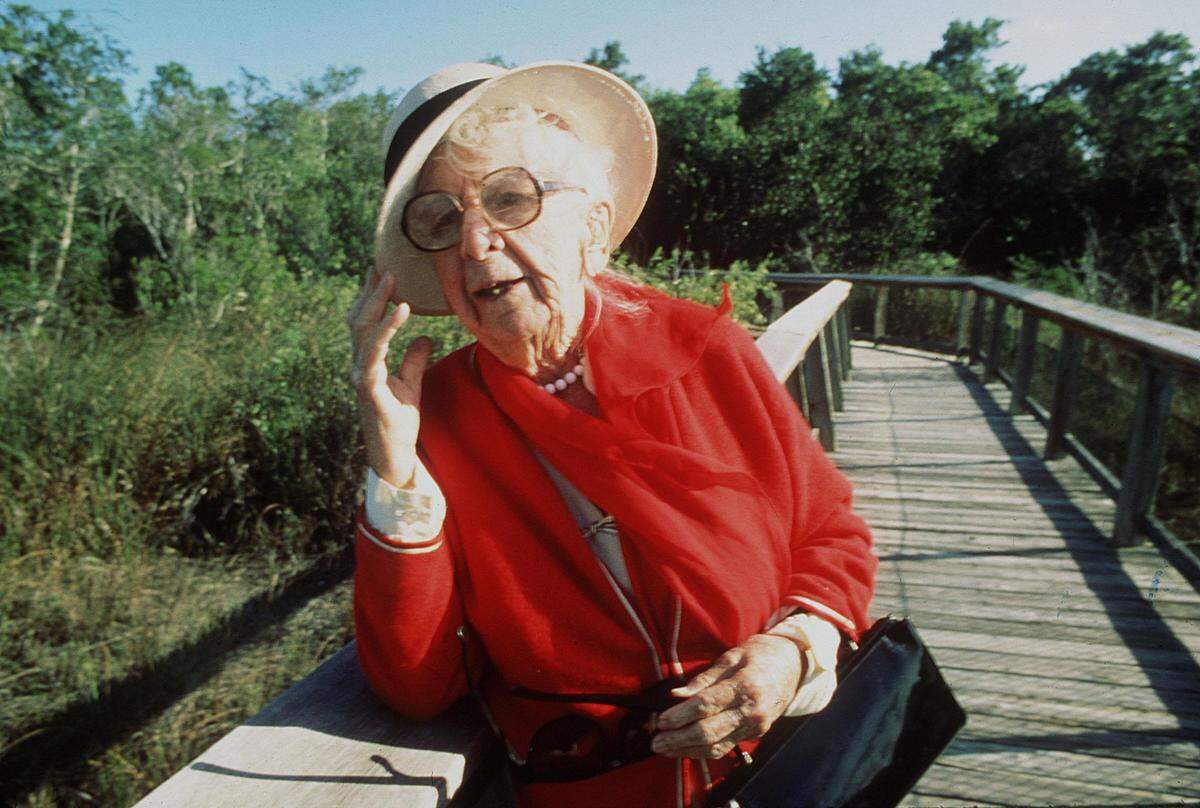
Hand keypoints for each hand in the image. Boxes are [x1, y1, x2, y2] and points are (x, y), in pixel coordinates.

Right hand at [346, 268, 433, 487]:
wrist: (394, 454)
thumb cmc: (399, 422)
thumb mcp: (412, 385)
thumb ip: (414, 360)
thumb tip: (424, 337)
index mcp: (366, 363)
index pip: (363, 323)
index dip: (369, 297)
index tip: (379, 271)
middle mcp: (358, 366)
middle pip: (358, 320)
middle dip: (371, 292)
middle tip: (385, 267)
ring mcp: (361, 376)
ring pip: (362, 331)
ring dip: (376, 303)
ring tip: (392, 280)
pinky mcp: (370, 388)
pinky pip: (376, 352)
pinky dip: (387, 330)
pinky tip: (400, 311)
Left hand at [651, 634, 804, 759]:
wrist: (793, 666)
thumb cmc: (759, 655)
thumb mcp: (731, 656)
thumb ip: (703, 679)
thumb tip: (676, 696)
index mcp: (745, 686)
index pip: (706, 706)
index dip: (680, 715)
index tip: (660, 721)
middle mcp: (752, 711)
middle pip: (709, 731)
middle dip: (679, 739)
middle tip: (656, 741)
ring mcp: (755, 726)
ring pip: (716, 746)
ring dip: (687, 750)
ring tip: (664, 749)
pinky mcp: (755, 734)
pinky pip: (725, 746)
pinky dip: (703, 751)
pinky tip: (684, 749)